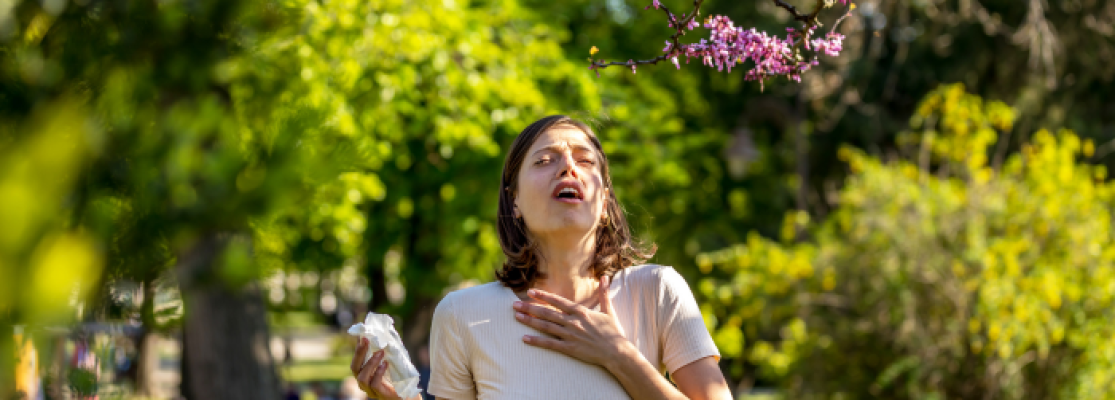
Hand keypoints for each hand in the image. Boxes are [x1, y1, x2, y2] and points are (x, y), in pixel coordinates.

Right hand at [349, 338, 403, 399]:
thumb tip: (384, 332)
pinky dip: (378, 372)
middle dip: (360, 352)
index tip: (363, 335)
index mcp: (364, 373)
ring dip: (370, 363)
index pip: (356, 360)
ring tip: (380, 352)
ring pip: (362, 377)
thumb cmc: (399, 376)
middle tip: (367, 339)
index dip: (358, 348)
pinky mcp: (380, 395)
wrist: (408, 393)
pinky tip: (385, 364)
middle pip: (354, 367)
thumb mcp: (391, 361)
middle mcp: (364, 382)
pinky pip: (374, 384)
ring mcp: (370, 390)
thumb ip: (385, 350)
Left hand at [514, 275, 630, 366]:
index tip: (530, 292)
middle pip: (547, 312)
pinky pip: (550, 344)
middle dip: (529, 307)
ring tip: (517, 316)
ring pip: (546, 326)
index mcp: (581, 312)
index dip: (543, 296)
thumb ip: (603, 294)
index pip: (557, 301)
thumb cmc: (614, 332)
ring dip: (530, 321)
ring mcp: (570, 335)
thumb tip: (605, 277)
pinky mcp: (570, 348)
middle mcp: (573, 322)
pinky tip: (525, 338)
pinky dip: (537, 341)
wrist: (618, 352)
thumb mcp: (609, 310)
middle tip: (515, 304)